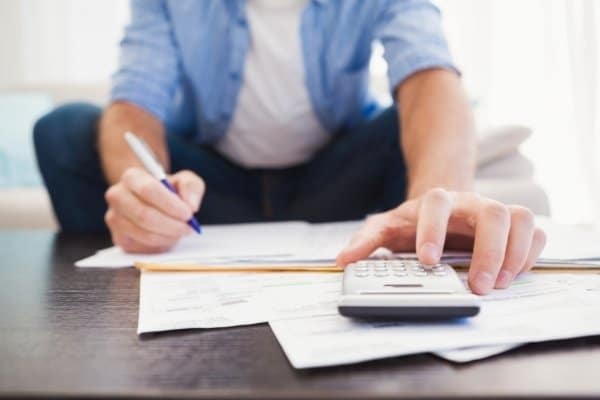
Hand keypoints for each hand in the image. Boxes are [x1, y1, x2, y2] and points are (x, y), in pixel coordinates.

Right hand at [104, 167, 204, 252]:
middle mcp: (117, 196)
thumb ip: (191, 187)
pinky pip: (143, 247)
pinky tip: (168, 236)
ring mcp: (115, 219)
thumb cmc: (169, 191)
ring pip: (144, 234)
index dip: (170, 204)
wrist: (153, 203)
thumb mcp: (184, 181)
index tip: (188, 213)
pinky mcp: (120, 239)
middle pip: (144, 215)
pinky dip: (161, 245)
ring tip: (181, 231)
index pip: (148, 190)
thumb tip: (191, 205)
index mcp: (132, 177)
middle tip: (189, 227)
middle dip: (171, 224)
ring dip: (169, 236)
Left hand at [336, 188, 545, 294]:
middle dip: (487, 250)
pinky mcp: (515, 225)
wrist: (442, 206)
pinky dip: (530, 253)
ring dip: (513, 253)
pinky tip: (514, 274)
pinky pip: (534, 231)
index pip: (437, 205)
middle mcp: (470, 202)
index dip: (434, 230)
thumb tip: (343, 259)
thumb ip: (366, 241)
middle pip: (491, 212)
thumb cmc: (413, 221)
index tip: (428, 261)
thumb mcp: (386, 228)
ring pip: (519, 218)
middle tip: (477, 286)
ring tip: (498, 284)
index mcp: (436, 201)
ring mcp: (496, 211)